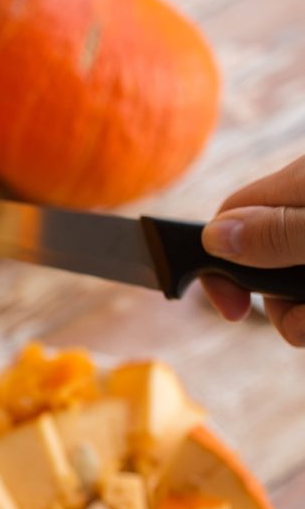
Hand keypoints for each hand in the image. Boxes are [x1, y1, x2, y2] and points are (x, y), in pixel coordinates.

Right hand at [201, 154, 304, 345]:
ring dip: (304, 313)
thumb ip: (278, 231)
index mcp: (300, 182)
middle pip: (266, 257)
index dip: (219, 266)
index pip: (231, 218)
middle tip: (303, 326)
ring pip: (299, 278)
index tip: (234, 312)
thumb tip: (212, 235)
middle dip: (279, 303)